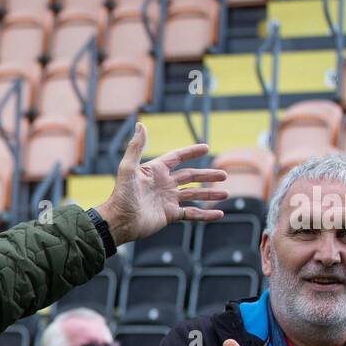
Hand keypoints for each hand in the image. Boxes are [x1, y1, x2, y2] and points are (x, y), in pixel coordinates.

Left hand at [97, 123, 228, 246]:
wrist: (119, 222)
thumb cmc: (121, 195)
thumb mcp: (128, 169)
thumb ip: (136, 147)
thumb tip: (141, 124)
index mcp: (156, 170)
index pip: (177, 157)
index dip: (191, 152)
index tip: (206, 147)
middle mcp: (164, 184)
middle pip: (190, 176)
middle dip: (207, 175)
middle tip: (224, 175)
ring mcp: (168, 200)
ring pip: (194, 195)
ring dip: (210, 194)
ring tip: (226, 193)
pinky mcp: (170, 215)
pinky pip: (192, 213)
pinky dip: (205, 215)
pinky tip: (219, 214)